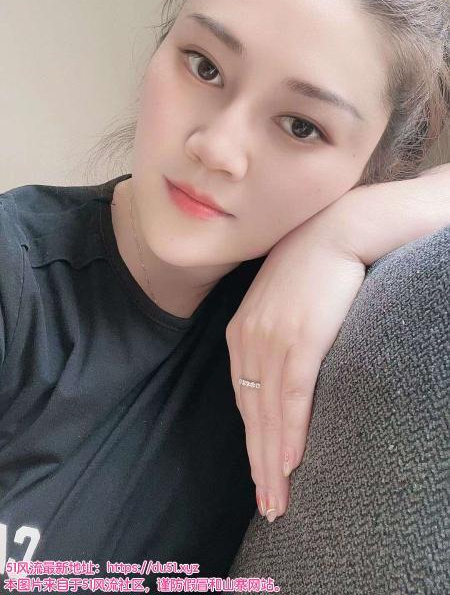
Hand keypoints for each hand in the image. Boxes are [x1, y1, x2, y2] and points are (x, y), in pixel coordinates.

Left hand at [225, 213, 365, 522]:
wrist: (333, 230)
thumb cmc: (310, 263)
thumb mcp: (279, 300)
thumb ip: (272, 333)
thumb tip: (280, 365)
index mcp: (240, 333)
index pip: (243, 400)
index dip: (252, 441)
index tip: (259, 471)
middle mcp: (249, 341)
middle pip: (252, 416)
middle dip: (259, 464)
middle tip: (268, 505)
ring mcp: (272, 342)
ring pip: (269, 416)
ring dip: (273, 463)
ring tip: (278, 500)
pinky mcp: (299, 341)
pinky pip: (293, 398)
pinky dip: (292, 433)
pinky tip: (292, 462)